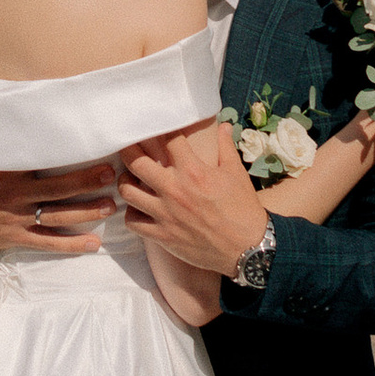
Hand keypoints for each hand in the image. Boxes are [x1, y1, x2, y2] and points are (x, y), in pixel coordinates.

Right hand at [0, 160, 114, 254]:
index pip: (43, 159)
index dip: (68, 153)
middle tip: (111, 175)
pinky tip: (92, 243)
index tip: (91, 145)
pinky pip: (47, 243)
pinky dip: (70, 244)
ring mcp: (17, 219)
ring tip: (110, 207)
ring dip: (86, 212)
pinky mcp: (15, 238)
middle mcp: (16, 195)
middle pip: (59, 189)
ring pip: (58, 216)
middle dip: (87, 182)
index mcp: (8, 170)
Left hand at [115, 122, 270, 279]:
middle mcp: (174, 190)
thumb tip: (223, 126)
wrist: (248, 248)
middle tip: (127, 147)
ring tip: (131, 180)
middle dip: (128, 151)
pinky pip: (132, 222)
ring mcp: (165, 214)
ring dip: (126, 183)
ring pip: (127, 192)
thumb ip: (225, 147)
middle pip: (135, 162)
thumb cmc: (243, 209)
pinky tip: (139, 210)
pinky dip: (132, 215)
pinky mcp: (162, 236)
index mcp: (193, 171)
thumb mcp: (236, 173)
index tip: (154, 128)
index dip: (159, 130)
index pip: (167, 140)